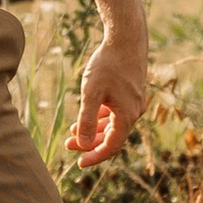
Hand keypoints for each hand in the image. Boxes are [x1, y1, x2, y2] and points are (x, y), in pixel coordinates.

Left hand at [66, 27, 146, 167]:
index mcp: (127, 116)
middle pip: (111, 136)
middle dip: (89, 142)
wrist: (126, 39)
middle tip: (68, 145)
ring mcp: (134, 102)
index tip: (79, 163)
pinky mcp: (131, 92)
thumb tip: (81, 144)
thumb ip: (86, 120)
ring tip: (72, 130)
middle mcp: (134, 112)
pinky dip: (101, 117)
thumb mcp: (91, 93)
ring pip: (112, 124)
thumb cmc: (108, 65)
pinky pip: (116, 112)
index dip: (95, 156)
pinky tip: (88, 114)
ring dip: (93, 129)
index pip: (111, 146)